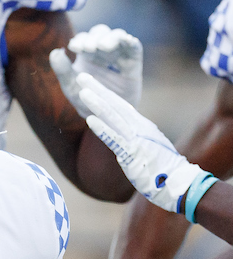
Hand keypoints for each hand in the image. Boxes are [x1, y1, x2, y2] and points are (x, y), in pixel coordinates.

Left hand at [49, 24, 142, 118]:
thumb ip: (63, 71)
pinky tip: (126, 40)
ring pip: (117, 36)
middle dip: (94, 37)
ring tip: (103, 46)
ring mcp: (119, 55)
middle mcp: (103, 51)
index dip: (80, 40)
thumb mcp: (72, 88)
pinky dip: (131, 42)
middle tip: (88, 48)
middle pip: (100, 33)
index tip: (73, 47)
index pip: (84, 39)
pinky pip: (134, 48)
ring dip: (111, 38)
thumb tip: (54, 52)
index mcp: (86, 55)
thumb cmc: (87, 101)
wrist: (107, 118)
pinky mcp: (133, 63)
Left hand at [78, 74, 209, 214]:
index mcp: (141, 126)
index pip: (120, 105)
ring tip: (83, 92)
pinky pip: (115, 139)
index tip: (91, 83)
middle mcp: (139, 127)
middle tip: (82, 76)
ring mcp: (136, 139)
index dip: (105, 93)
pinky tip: (90, 120)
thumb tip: (125, 138)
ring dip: (97, 103)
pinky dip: (102, 129)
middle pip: (115, 104)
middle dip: (98, 89)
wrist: (176, 182)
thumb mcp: (145, 148)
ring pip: (113, 117)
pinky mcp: (132, 153)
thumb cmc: (160, 168)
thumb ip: (134, 140)